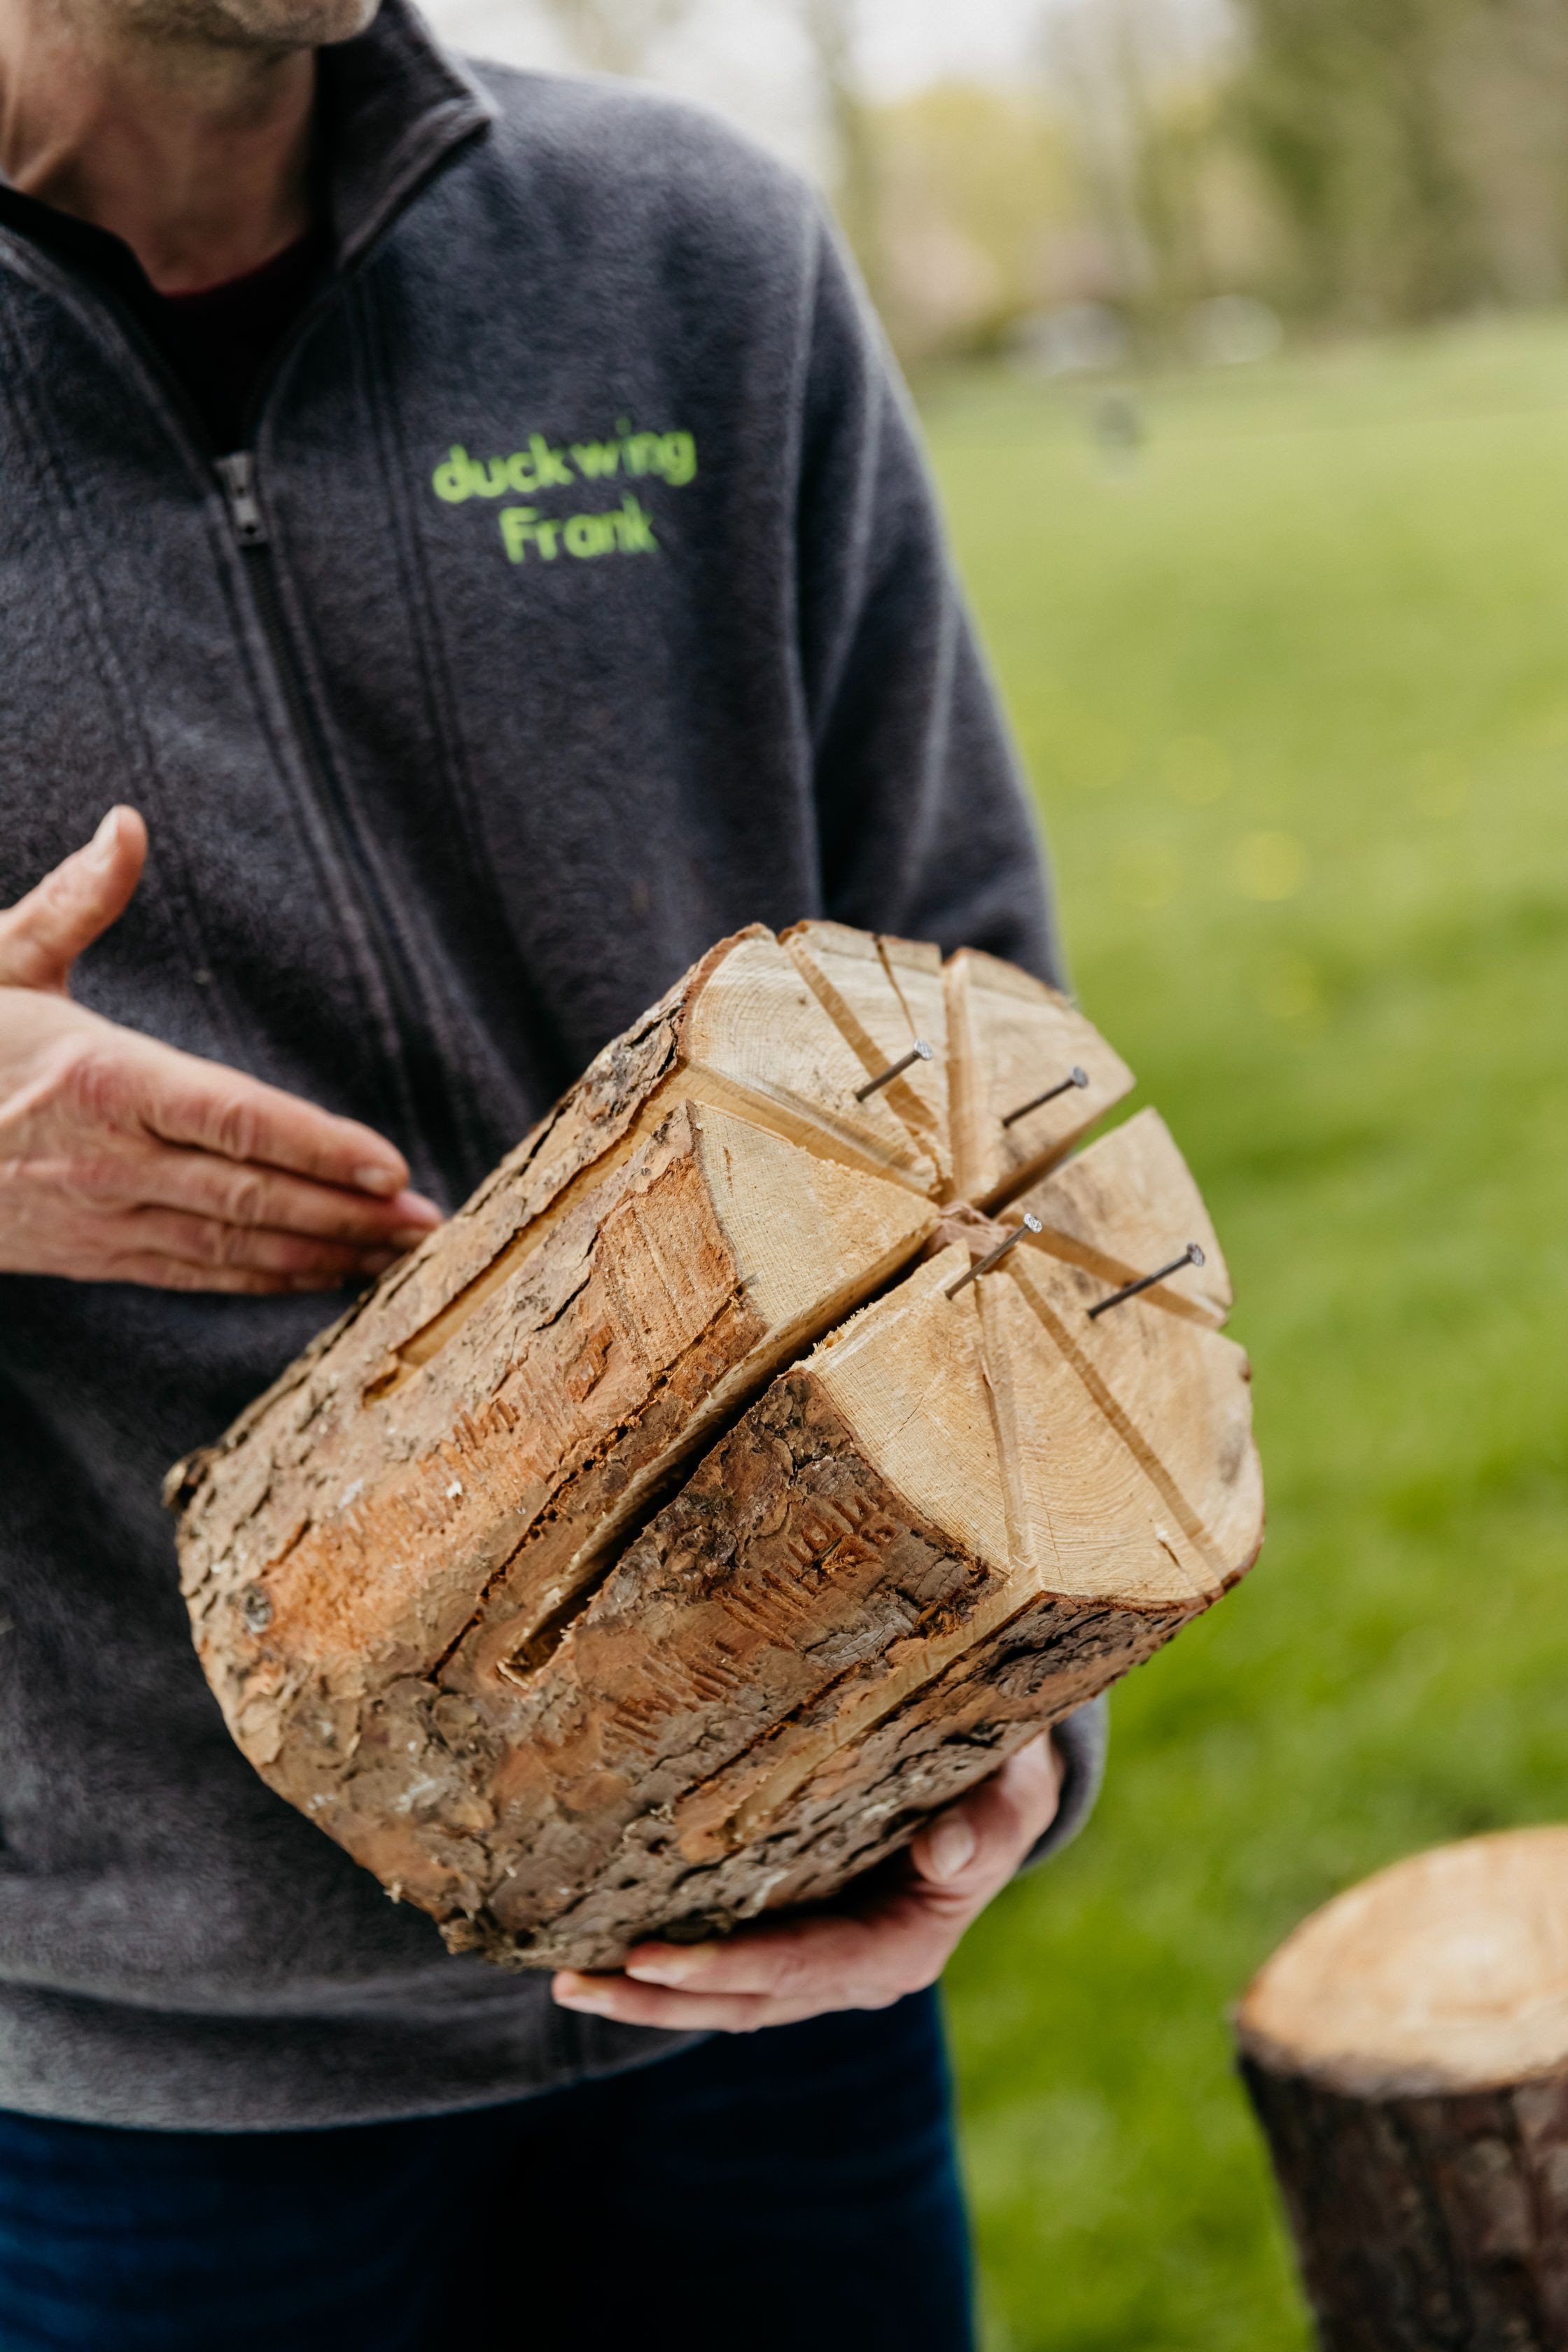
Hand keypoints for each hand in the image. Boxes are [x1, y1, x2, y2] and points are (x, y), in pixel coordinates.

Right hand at [0, 807, 441, 1291]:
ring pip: (230, 1246)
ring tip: (396, 1260)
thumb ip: (75, 901)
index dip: (318, 1148)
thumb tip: (127, 824)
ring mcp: (96, 1215)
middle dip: (347, 1213)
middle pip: (251, 1194)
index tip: (390, 1165)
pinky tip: (318, 1277)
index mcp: (97, 1077)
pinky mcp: (86, 1254)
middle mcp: (105, 1158)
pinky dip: (260, 1279)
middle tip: (428, 1225)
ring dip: (320, 1256)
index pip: (233, 1119)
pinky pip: (190, 1273)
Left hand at [552, 1730, 1063, 2032]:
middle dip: (657, 1996)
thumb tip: (946, 1854)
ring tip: (566, 1979)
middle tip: (572, 1981)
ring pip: (726, 1997)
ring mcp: (826, 1961)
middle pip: (742, 2002)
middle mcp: (856, 1971)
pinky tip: (609, 1943)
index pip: (795, 1969)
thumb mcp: (1014, 1793)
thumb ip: (989, 1823)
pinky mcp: (804, 1935)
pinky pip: (730, 1964)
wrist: (1003, 1782)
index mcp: (899, 1950)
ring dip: (648, 1994)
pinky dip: (672, 1964)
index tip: (645, 1956)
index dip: (720, 1968)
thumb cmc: (1006, 1779)